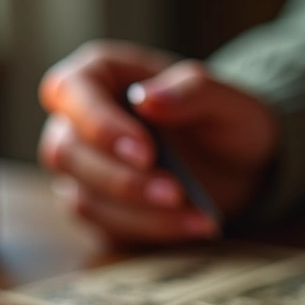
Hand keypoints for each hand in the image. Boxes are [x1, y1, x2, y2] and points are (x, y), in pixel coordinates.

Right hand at [38, 40, 278, 242]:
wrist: (238, 163)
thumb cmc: (222, 118)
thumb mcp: (223, 98)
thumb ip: (190, 91)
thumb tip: (146, 99)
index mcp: (99, 74)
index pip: (70, 92)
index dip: (100, 126)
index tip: (146, 152)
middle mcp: (78, 120)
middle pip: (67, 153)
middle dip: (124, 180)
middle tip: (176, 192)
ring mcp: (83, 168)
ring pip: (84, 198)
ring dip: (141, 213)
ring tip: (198, 216)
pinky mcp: (98, 207)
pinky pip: (106, 226)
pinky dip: (153, 230)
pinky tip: (195, 225)